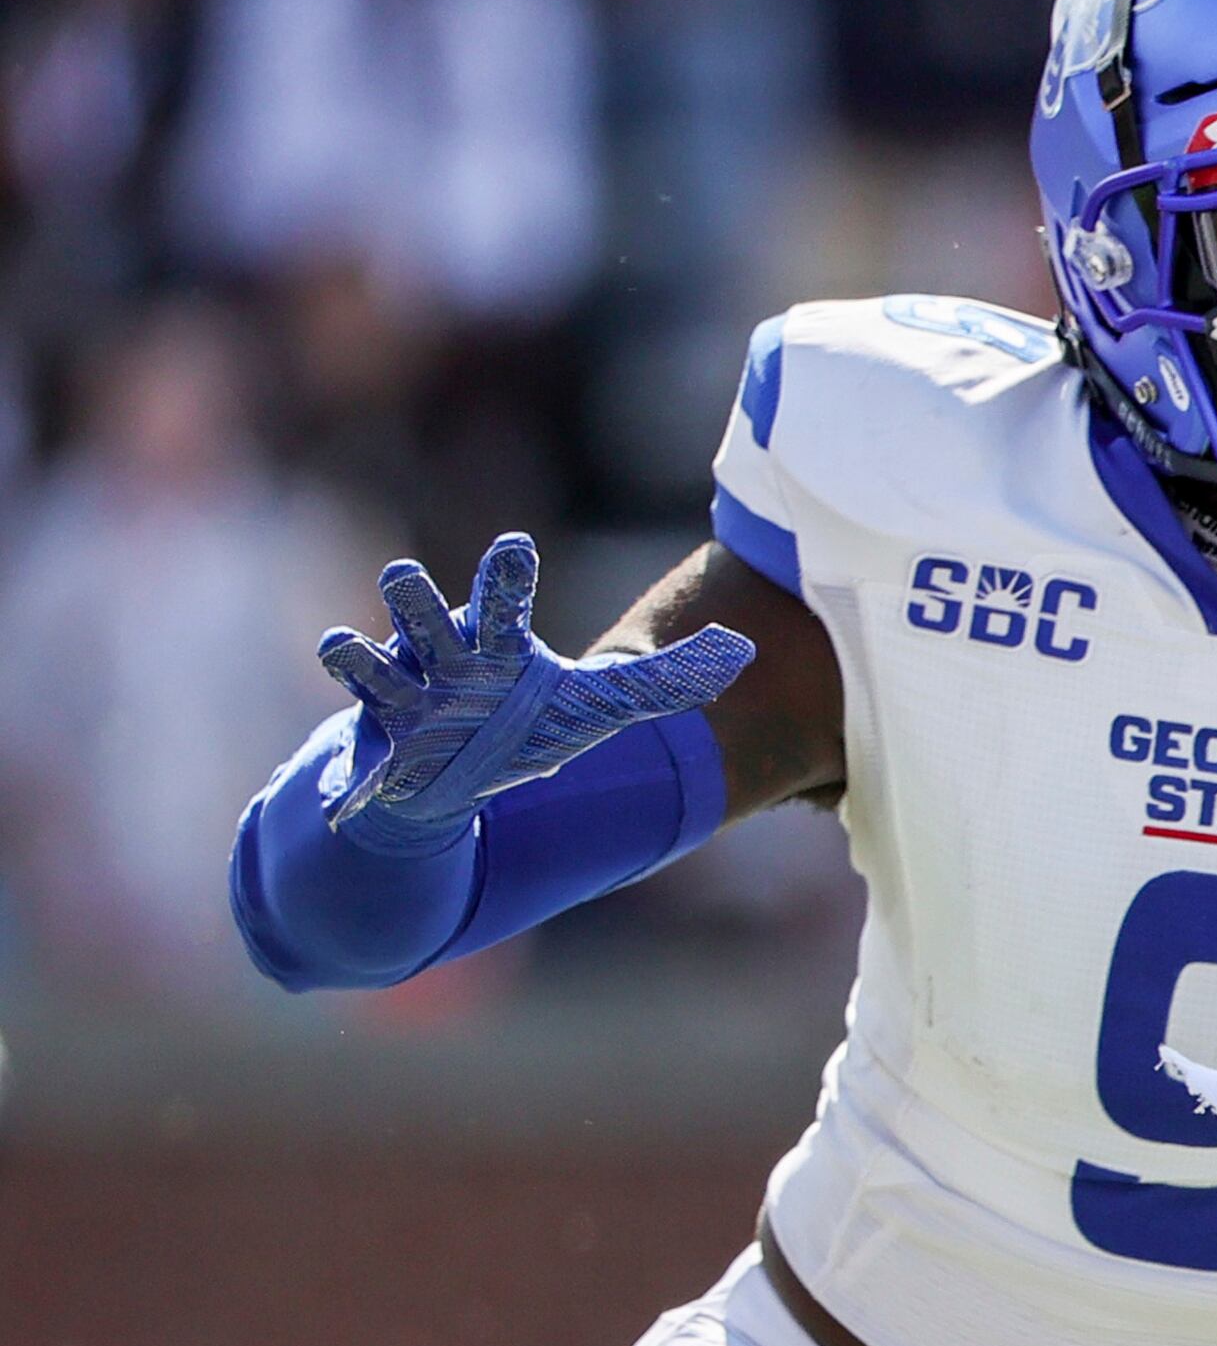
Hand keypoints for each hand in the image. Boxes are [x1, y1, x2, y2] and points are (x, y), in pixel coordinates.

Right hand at [318, 533, 754, 854]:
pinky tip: (343, 797)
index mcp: (498, 641)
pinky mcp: (376, 749)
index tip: (515, 548)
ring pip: (369, 665)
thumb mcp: (598, 705)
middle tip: (404, 580)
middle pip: (422, 614)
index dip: (505, 573)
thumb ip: (667, 679)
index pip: (503, 597)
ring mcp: (401, 698)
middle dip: (413, 598)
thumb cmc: (524, 722)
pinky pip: (352, 755)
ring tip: (343, 645)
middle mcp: (442, 657)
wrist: (456, 777)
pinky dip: (349, 779)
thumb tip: (744, 651)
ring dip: (355, 657)